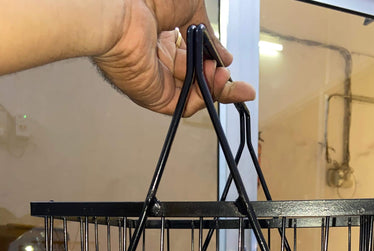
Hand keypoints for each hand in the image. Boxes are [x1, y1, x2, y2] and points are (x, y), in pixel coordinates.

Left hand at [93, 0, 255, 115]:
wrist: (120, 9)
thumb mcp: (191, 8)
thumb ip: (208, 34)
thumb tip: (221, 54)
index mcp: (164, 35)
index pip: (195, 56)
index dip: (215, 61)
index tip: (229, 62)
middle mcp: (159, 58)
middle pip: (197, 79)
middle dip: (221, 82)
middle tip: (241, 86)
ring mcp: (156, 78)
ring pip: (193, 94)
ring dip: (215, 89)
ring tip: (224, 76)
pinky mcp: (153, 95)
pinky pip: (183, 105)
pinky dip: (202, 99)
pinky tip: (211, 84)